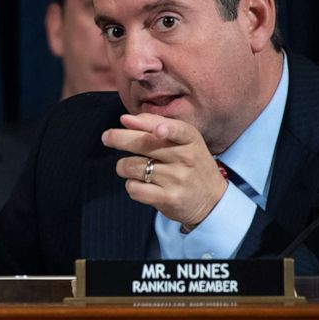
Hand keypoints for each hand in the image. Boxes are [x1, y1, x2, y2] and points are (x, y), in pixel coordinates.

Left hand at [102, 113, 227, 229]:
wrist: (211, 200)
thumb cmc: (189, 163)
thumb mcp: (183, 140)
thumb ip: (155, 123)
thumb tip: (126, 119)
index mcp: (190, 139)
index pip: (179, 130)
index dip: (166, 129)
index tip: (157, 131)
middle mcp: (186, 158)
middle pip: (144, 144)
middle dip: (119, 138)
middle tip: (107, 137)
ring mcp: (177, 180)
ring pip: (132, 166)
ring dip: (123, 166)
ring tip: (132, 168)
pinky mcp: (168, 199)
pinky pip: (134, 188)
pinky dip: (131, 186)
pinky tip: (140, 184)